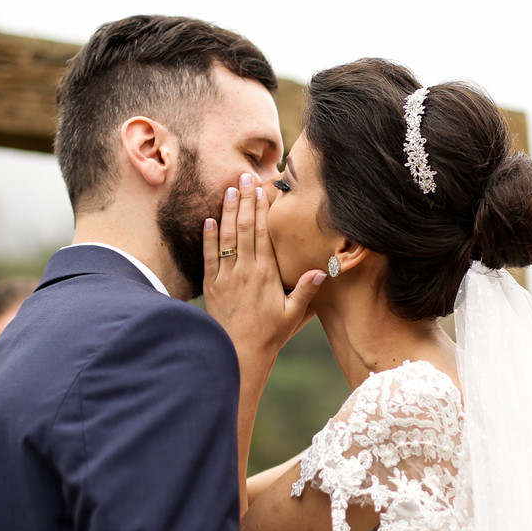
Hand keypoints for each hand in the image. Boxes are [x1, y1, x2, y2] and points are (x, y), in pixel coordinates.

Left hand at [203, 173, 324, 362]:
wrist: (240, 353)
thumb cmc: (271, 335)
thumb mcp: (294, 313)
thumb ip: (306, 289)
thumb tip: (323, 269)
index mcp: (266, 274)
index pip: (262, 234)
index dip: (261, 210)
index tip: (262, 190)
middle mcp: (245, 271)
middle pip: (243, 228)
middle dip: (244, 200)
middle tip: (244, 177)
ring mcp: (226, 277)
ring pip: (226, 237)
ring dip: (227, 212)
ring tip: (229, 189)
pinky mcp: (212, 286)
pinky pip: (209, 256)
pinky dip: (208, 237)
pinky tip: (209, 219)